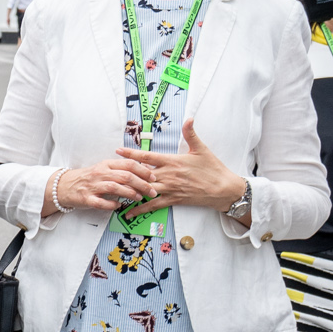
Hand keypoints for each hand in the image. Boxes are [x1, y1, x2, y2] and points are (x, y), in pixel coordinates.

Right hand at [47, 155, 154, 212]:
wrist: (64, 185)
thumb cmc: (88, 178)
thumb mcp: (104, 168)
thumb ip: (120, 169)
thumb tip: (143, 170)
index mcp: (106, 164)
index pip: (128, 164)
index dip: (143, 171)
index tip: (153, 177)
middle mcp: (100, 173)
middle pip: (125, 176)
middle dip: (142, 184)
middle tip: (152, 191)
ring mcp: (93, 186)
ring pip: (114, 188)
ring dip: (129, 193)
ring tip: (139, 198)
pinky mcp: (86, 198)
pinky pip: (101, 202)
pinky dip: (111, 205)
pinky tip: (118, 206)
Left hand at [121, 120, 249, 211]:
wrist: (223, 189)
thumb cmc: (213, 168)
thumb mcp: (201, 149)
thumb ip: (191, 134)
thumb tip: (189, 118)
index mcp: (172, 161)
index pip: (148, 156)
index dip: (132, 153)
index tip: (118, 151)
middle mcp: (168, 175)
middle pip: (141, 173)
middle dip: (125, 172)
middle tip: (109, 172)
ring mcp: (169, 189)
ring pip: (144, 190)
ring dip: (129, 191)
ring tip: (114, 192)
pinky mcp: (173, 200)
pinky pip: (153, 205)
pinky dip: (140, 209)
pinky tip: (128, 212)